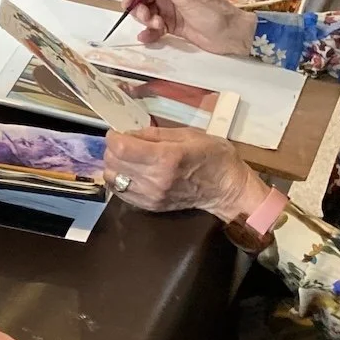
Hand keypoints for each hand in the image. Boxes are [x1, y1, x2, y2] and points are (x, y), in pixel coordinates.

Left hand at [102, 126, 267, 219]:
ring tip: (129, 159)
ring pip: (112, 178)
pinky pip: (120, 193)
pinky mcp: (151, 207)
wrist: (227, 189)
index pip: (121, 148)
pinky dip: (120, 180)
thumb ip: (155, 133)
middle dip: (113, 149)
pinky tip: (132, 173)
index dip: (114, 137)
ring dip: (115, 166)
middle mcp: (155, 179)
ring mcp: (152, 196)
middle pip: (113, 162)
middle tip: (126, 144)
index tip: (119, 133)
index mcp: (166, 157)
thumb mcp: (188, 135)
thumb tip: (129, 133)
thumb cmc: (213, 156)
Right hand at [122, 0, 253, 55]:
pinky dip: (148, 32)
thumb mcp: (189, 0)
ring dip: (146, 21)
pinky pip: (152, 26)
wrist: (231, 36)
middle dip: (140, 8)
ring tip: (158, 28)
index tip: (127, 3)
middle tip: (148, 19)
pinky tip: (148, 38)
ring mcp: (169, 9)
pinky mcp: (170, 25)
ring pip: (145, 12)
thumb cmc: (214, 14)